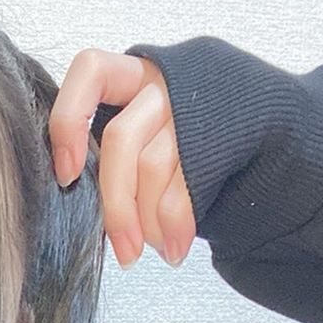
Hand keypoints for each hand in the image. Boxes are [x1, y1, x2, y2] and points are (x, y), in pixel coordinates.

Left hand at [48, 49, 195, 269]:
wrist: (255, 132)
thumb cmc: (177, 142)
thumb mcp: (140, 133)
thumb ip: (109, 153)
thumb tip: (81, 207)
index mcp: (129, 75)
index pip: (90, 72)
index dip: (69, 120)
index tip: (66, 174)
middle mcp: (161, 83)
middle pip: (121, 138)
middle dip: (116, 204)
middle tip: (122, 251)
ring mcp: (190, 107)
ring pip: (154, 166)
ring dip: (148, 223)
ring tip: (149, 250)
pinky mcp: (217, 135)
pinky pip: (186, 186)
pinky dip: (174, 225)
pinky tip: (172, 247)